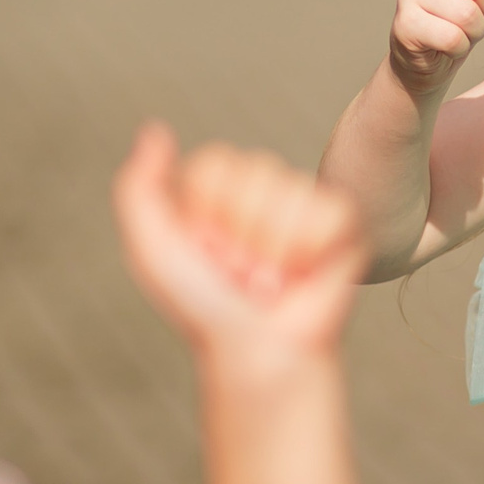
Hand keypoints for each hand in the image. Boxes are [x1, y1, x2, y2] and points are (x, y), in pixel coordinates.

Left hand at [114, 124, 365, 372]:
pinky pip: (332, 209)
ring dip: (277, 249)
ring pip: (293, 191)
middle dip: (244, 232)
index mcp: (215, 194)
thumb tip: (156, 129)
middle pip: (257, 170)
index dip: (208, 211)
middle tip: (240, 271)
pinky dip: (314, 250)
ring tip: (272, 279)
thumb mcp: (153, 251)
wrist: (260, 354)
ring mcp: (303, 208)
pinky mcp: (344, 226)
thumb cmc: (204, 309)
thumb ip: (139, 188)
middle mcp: (260, 195)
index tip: (205, 252)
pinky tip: (306, 275)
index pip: (216, 163)